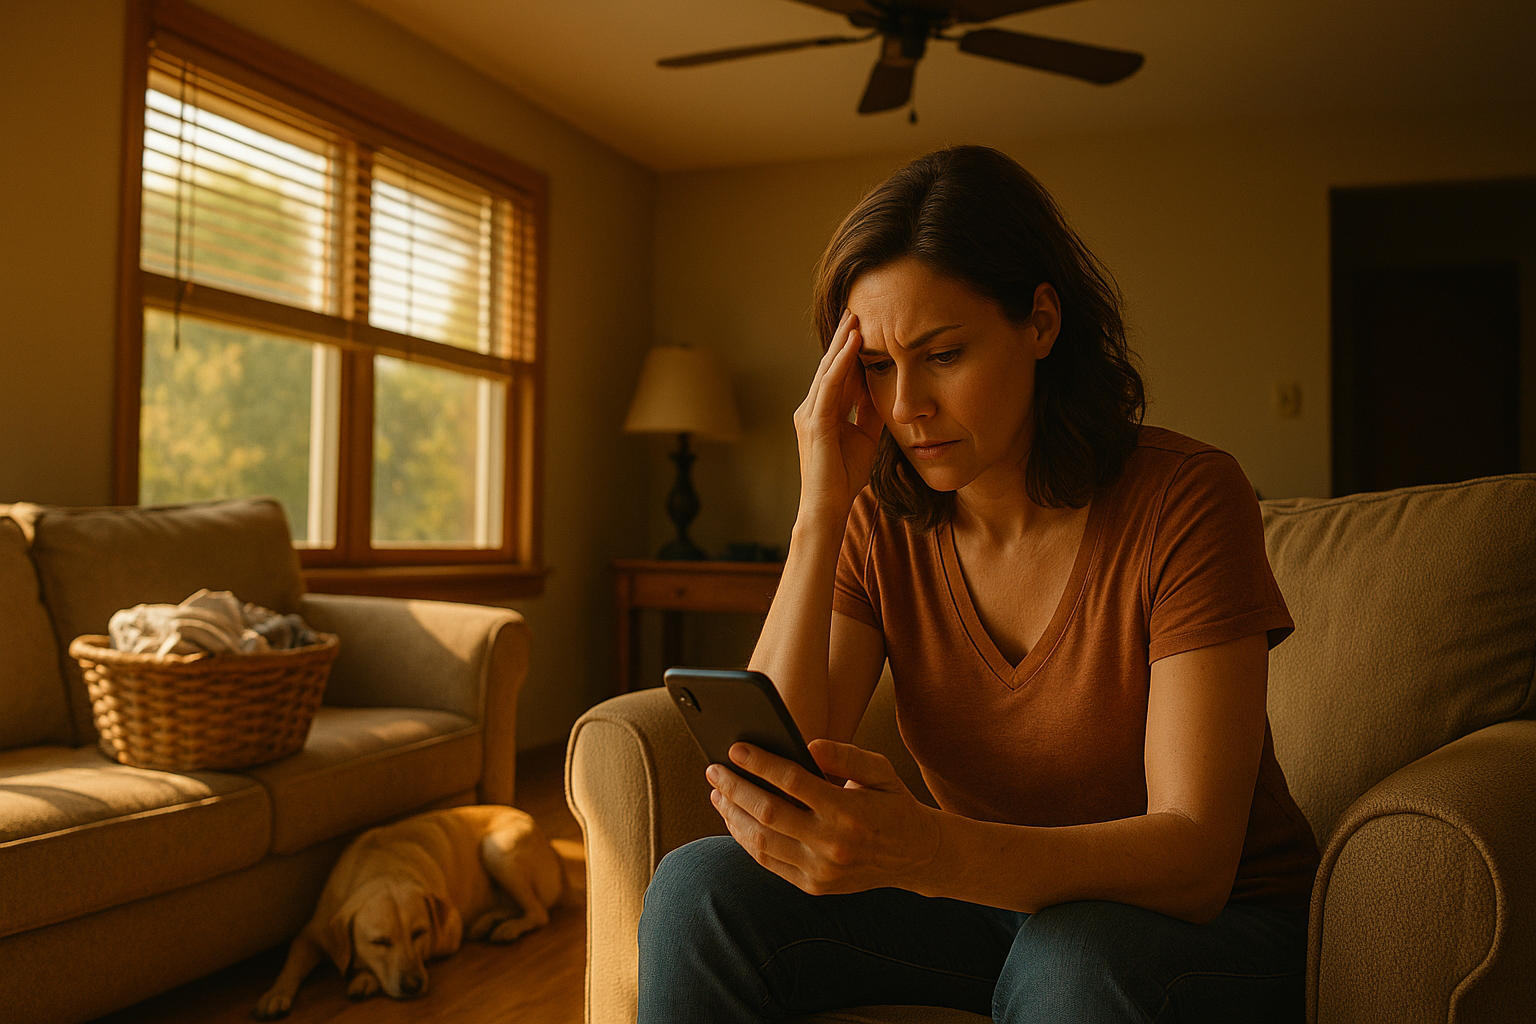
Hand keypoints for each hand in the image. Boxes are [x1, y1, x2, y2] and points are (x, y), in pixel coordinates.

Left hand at [707, 738, 942, 895]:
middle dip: (735, 787)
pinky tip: (735, 818)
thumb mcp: (880, 770)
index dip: (760, 763)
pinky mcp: (813, 886)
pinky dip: (746, 840)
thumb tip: (806, 745)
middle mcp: (833, 844)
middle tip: (714, 768)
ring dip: (733, 815)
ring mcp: (821, 870)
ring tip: (718, 792)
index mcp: (850, 811)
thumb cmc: (892, 803)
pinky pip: (769, 862)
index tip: (735, 748)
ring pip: (762, 841)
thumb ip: (844, 754)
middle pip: (769, 812)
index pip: (793, 782)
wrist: (916, 856)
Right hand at [793, 310, 882, 522]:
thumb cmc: (844, 477)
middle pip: (829, 365)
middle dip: (843, 338)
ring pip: (827, 370)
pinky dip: (841, 364)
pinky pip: (829, 386)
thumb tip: (883, 387)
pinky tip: (852, 345)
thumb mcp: (865, 436)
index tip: (865, 325)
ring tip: (855, 318)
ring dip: (841, 343)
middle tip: (856, 309)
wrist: (829, 506)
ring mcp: (809, 414)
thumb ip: (869, 411)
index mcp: (822, 411)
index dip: (849, 350)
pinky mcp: (815, 423)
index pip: (837, 373)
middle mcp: (811, 407)